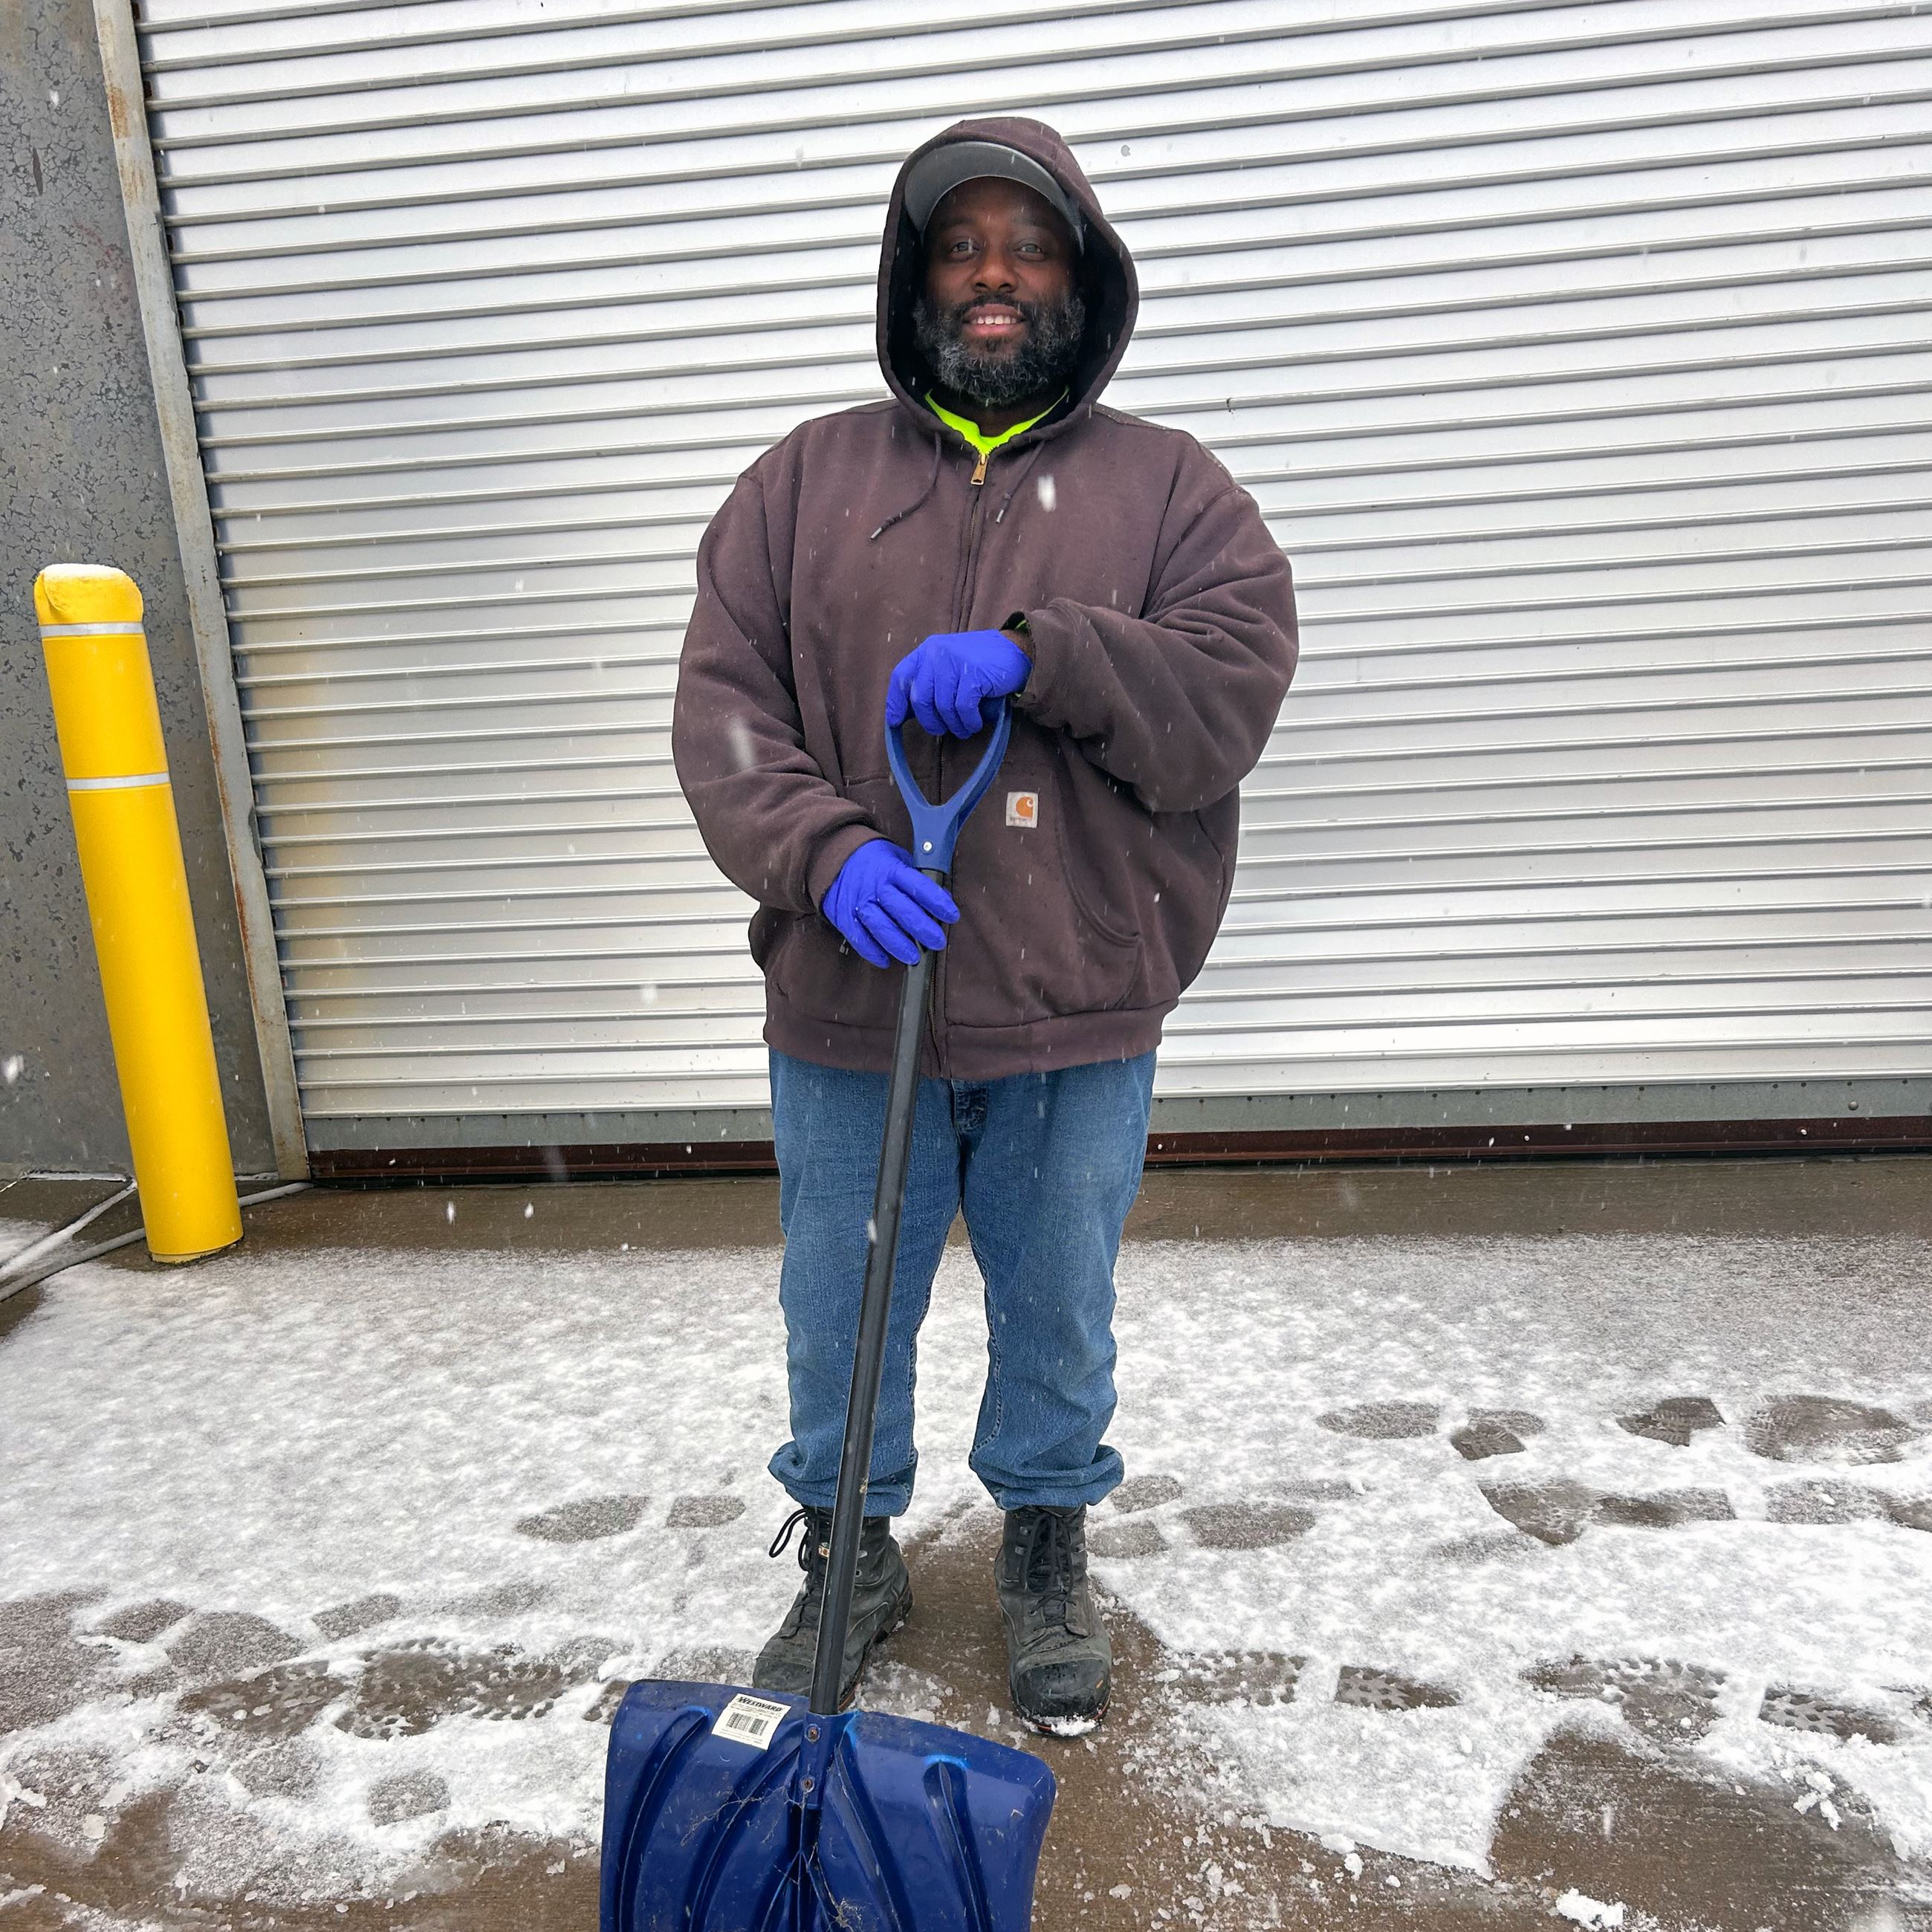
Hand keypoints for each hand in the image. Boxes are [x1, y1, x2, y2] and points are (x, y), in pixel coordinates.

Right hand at [821, 838, 960, 967]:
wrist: (833, 857)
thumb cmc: (874, 861)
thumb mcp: (897, 858)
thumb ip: (917, 878)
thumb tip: (944, 897)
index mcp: (892, 870)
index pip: (919, 886)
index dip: (937, 902)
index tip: (952, 915)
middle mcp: (876, 887)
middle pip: (903, 910)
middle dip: (923, 929)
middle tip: (938, 942)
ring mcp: (859, 903)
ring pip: (881, 927)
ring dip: (899, 945)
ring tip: (914, 957)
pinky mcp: (845, 916)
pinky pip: (859, 937)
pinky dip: (872, 951)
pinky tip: (885, 960)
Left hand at [886, 628, 1030, 738]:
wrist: (1016, 651)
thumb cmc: (981, 665)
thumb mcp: (950, 667)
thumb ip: (930, 684)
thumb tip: (907, 713)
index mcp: (927, 651)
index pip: (901, 677)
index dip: (896, 702)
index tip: (896, 722)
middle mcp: (936, 653)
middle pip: (920, 698)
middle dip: (931, 721)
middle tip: (942, 730)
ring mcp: (954, 662)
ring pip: (942, 706)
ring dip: (954, 725)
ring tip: (966, 728)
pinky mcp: (972, 673)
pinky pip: (963, 708)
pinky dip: (969, 721)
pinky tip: (976, 722)